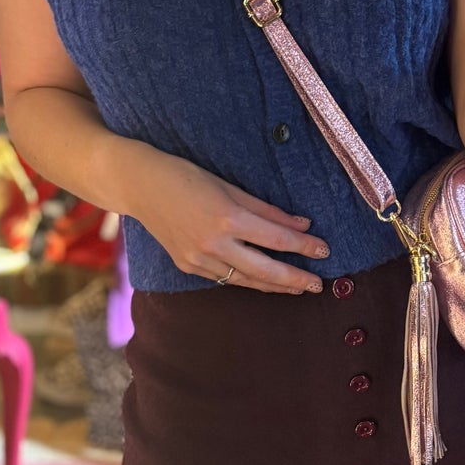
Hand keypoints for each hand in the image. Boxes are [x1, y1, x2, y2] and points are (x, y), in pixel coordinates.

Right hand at [132, 147, 327, 292]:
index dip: (304, 247)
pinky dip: (247, 280)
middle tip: (318, 285)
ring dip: (274, 286)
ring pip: (246, 280)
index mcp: (228, 218)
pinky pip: (225, 278)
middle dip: (296, 279)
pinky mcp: (188, 266)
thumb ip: (267, 210)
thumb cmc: (186, 177)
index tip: (325, 251)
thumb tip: (302, 225)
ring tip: (297, 288)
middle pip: (266, 270)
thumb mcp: (231, 187)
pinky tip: (263, 281)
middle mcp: (214, 244)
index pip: (277, 240)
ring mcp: (199, 259)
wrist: (140, 186)